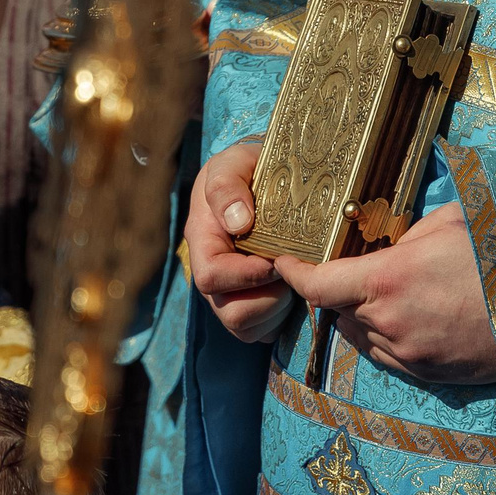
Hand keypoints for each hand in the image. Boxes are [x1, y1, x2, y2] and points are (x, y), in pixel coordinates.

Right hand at [185, 137, 290, 343]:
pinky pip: (259, 332)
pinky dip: (279, 319)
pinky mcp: (248, 304)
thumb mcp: (234, 162)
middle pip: (229, 312)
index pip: (211, 276)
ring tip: (292, 279)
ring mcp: (228, 292)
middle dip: (268, 298)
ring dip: (276, 310)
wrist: (262, 175)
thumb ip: (229, 186)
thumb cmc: (247, 167)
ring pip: (245, 328)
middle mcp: (211, 272)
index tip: (274, 259)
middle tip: (290, 271)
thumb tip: (238, 222)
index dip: (244, 276)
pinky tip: (291, 290)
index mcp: (202, 239)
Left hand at [271, 203, 495, 386]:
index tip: (283, 260)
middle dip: (335, 290)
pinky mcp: (427, 374)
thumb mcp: (450, 222)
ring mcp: (407, 354)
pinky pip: (386, 356)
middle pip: (337, 310)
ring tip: (382, 293)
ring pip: (359, 336)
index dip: (295, 272)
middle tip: (346, 269)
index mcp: (387, 280)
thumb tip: (386, 237)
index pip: (318, 285)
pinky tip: (406, 317)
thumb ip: (406, 232)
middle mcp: (388, 323)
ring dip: (359, 316)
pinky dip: (383, 337)